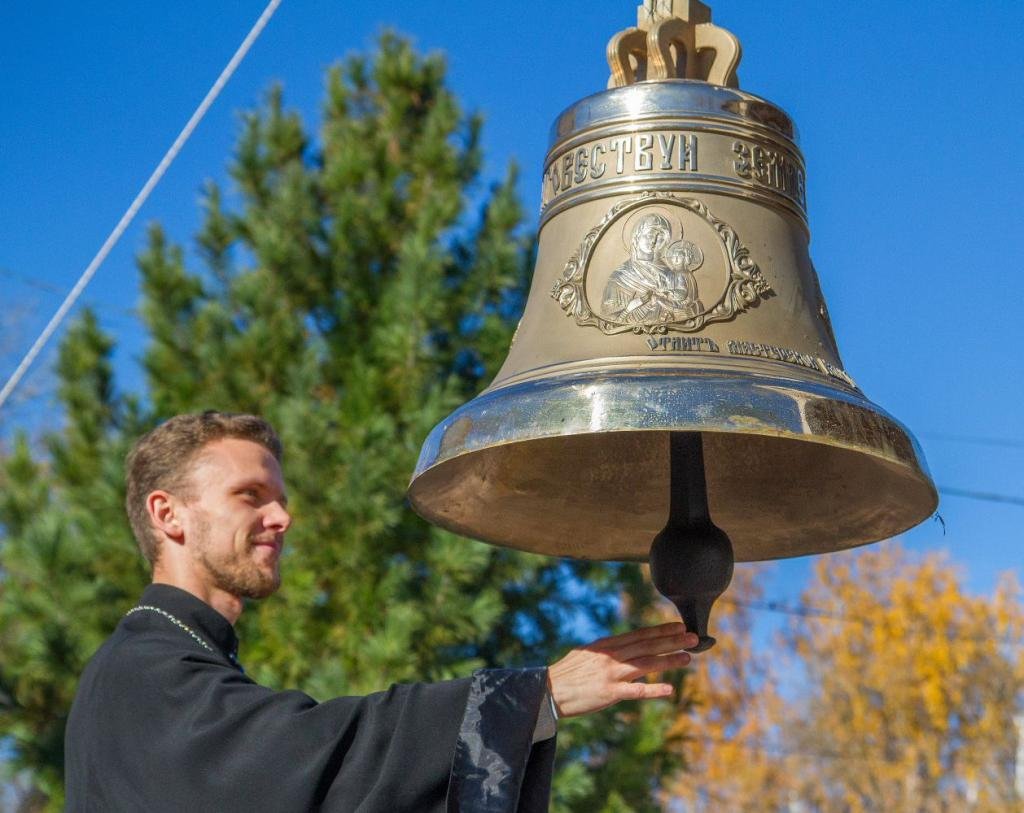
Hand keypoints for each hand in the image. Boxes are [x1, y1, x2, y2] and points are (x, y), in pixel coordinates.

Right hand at [547, 622, 696, 717]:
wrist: (549, 691)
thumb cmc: (567, 673)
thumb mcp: (587, 653)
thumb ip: (607, 649)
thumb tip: (624, 645)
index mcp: (607, 645)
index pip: (639, 635)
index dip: (661, 630)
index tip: (679, 626)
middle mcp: (611, 656)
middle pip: (647, 646)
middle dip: (672, 641)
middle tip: (694, 638)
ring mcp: (611, 674)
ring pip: (645, 664)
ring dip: (668, 661)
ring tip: (688, 658)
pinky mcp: (608, 693)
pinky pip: (635, 691)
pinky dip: (653, 690)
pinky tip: (670, 690)